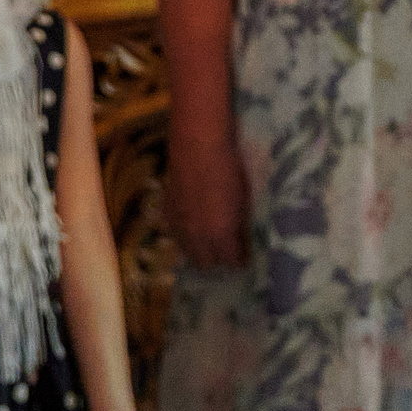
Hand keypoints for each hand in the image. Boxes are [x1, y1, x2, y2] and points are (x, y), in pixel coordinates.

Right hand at [165, 138, 248, 268]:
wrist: (198, 147)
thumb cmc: (230, 169)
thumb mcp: (243, 200)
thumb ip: (240, 226)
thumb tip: (242, 242)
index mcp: (220, 234)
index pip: (231, 261)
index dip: (239, 260)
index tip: (244, 258)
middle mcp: (197, 237)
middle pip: (205, 263)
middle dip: (217, 260)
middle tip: (226, 251)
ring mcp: (178, 226)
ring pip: (187, 252)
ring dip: (199, 250)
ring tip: (209, 243)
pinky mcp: (167, 213)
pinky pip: (175, 235)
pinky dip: (184, 236)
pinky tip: (192, 228)